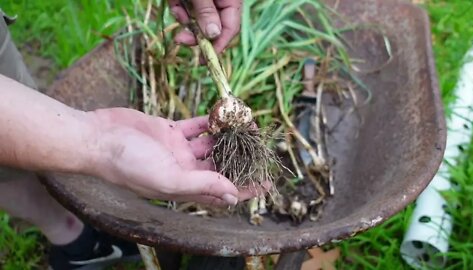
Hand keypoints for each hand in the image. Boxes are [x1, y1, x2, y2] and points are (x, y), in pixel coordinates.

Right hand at [89, 108, 255, 205]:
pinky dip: (210, 121)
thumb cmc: (127, 163)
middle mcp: (183, 169)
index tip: (266, 185)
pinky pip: (196, 126)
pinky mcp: (169, 130)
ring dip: (229, 137)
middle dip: (241, 159)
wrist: (98, 138)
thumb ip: (201, 184)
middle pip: (220, 166)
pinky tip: (226, 113)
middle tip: (262, 149)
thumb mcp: (167, 178)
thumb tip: (233, 195)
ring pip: (211, 144)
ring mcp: (177, 150)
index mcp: (184, 186)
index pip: (222, 191)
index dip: (245, 190)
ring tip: (249, 127)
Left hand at [168, 0, 241, 52]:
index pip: (231, 27)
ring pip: (196, 19)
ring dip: (184, 18)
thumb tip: (213, 35)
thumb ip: (207, 12)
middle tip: (179, 40)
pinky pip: (186, 9)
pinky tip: (175, 0)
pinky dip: (178, 8)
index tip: (205, 59)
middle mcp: (221, 2)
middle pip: (213, 27)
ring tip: (177, 5)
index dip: (218, 45)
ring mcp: (207, 1)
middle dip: (195, 34)